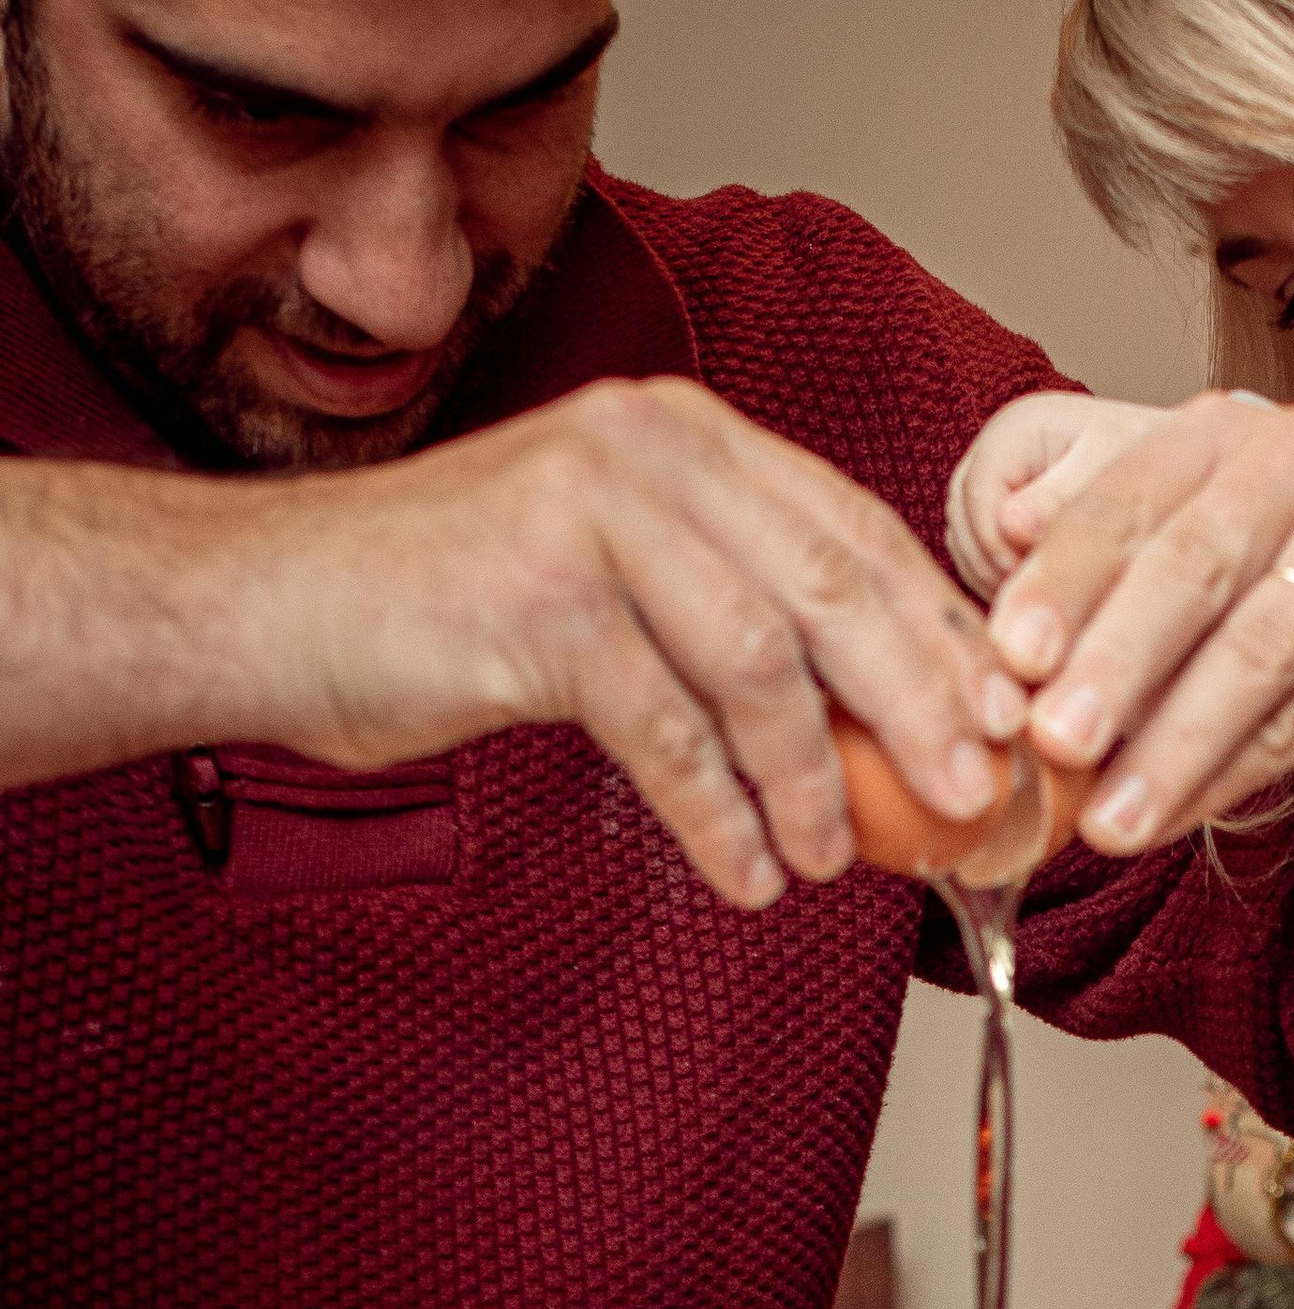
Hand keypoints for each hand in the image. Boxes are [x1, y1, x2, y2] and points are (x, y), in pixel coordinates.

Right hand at [237, 377, 1027, 908]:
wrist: (275, 604)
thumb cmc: (451, 605)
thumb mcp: (616, 576)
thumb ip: (732, 610)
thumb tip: (882, 718)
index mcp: (686, 436)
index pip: (856, 532)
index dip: (942, 636)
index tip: (1004, 727)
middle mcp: (649, 452)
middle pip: (837, 586)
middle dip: (923, 704)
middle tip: (974, 798)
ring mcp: (591, 517)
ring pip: (763, 660)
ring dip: (817, 779)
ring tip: (839, 860)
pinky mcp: (538, 603)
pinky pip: (669, 729)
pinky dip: (721, 814)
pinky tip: (749, 872)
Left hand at [985, 393, 1293, 851]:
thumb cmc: (1238, 620)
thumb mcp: (1153, 592)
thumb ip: (1083, 589)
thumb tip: (994, 619)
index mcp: (1214, 433)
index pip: (1127, 502)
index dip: (1065, 583)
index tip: (1008, 659)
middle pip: (1196, 565)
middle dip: (1117, 661)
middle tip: (1054, 741)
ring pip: (1259, 649)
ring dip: (1173, 743)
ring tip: (1108, 821)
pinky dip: (1229, 774)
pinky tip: (1171, 820)